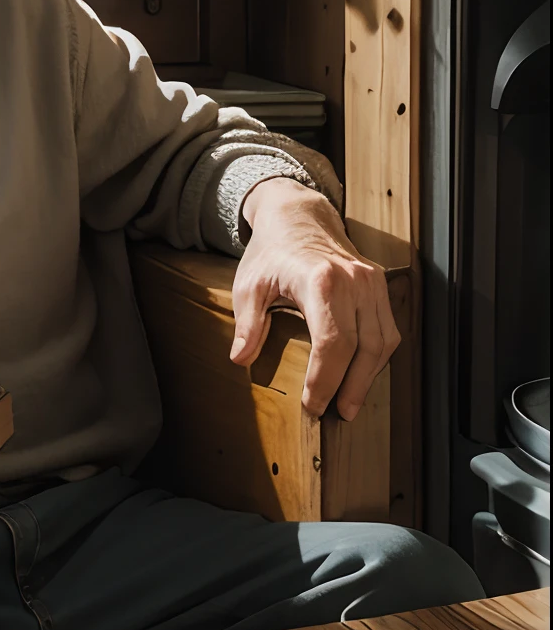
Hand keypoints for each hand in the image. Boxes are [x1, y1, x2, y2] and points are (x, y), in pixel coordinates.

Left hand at [232, 180, 398, 420]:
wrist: (298, 216)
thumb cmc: (272, 251)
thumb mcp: (249, 284)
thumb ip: (247, 323)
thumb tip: (241, 359)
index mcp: (321, 280)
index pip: (333, 343)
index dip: (325, 380)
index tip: (312, 405)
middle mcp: (354, 281)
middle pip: (364, 348)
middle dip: (352, 387)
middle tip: (338, 414)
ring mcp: (371, 282)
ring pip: (383, 341)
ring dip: (369, 376)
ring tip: (351, 403)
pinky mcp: (379, 285)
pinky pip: (388, 329)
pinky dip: (377, 357)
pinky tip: (361, 375)